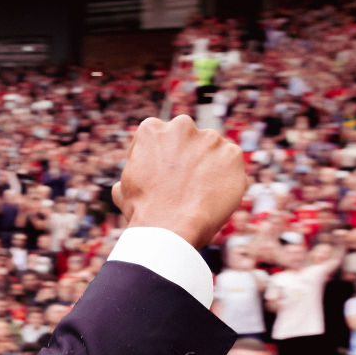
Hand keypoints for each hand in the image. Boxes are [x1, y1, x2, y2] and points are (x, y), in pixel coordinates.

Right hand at [113, 116, 245, 248]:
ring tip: (201, 195)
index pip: (161, 138)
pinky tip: (215, 197)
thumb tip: (129, 180)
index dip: (162, 159)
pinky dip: (228, 179)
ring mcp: (210, 138)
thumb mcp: (122, 190)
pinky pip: (232, 166)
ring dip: (210, 167)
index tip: (164, 177)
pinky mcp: (232, 155)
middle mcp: (182, 125)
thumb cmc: (142, 211)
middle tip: (185, 185)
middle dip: (188, 158)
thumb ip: (132, 174)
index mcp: (151, 129)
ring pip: (213, 152)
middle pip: (189, 140)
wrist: (169, 228)